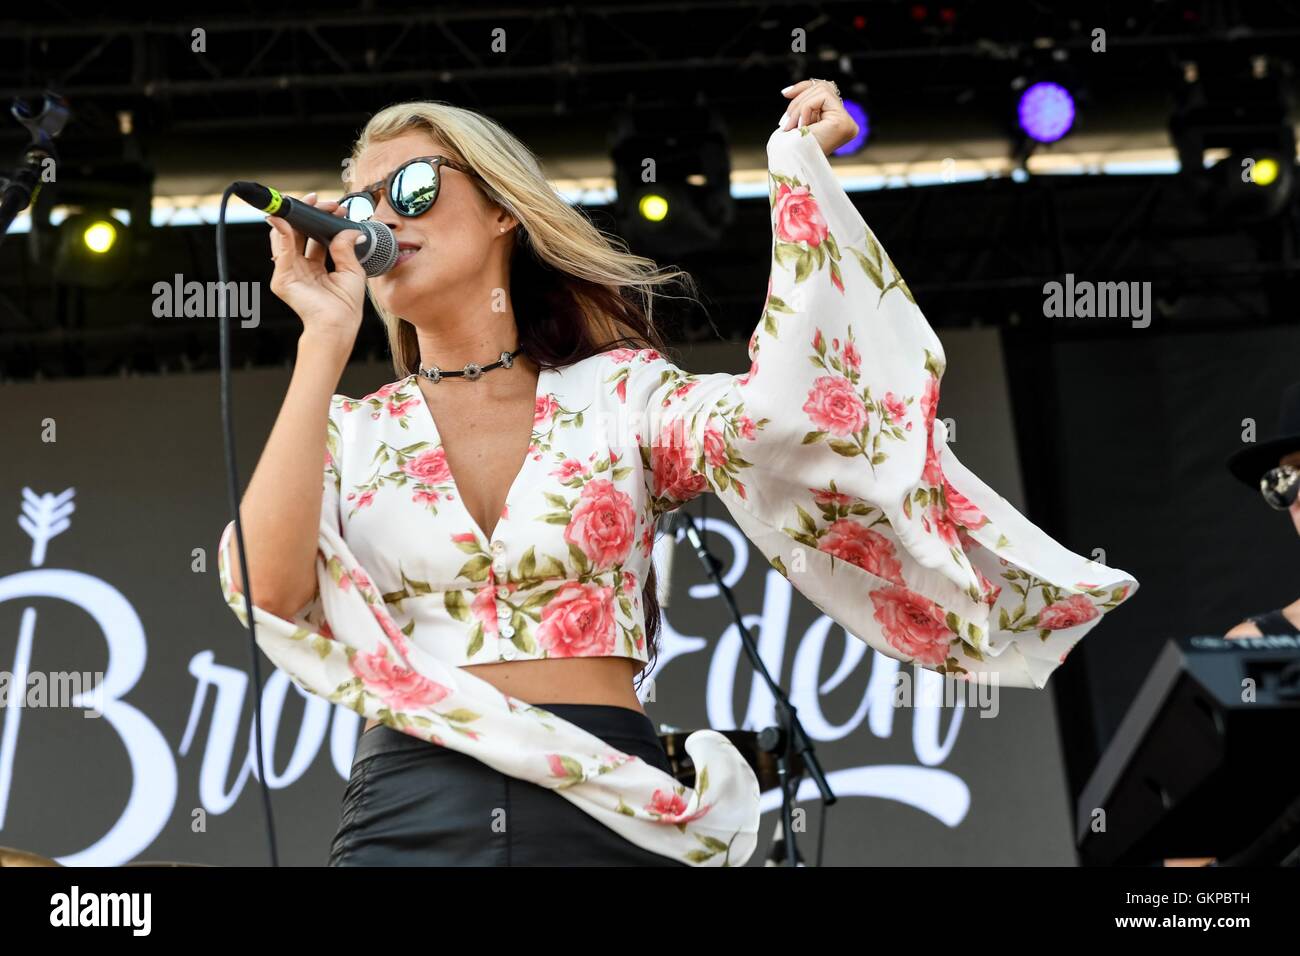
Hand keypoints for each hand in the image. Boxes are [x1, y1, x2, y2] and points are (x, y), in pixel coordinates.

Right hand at [266, 192, 367, 343]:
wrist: (339, 325)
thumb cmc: (346, 305)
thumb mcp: (352, 271)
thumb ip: (346, 248)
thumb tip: (350, 229)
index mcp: (316, 267)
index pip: (312, 237)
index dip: (319, 221)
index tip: (332, 207)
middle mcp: (300, 268)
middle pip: (298, 234)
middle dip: (307, 214)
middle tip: (320, 200)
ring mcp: (290, 272)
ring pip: (286, 238)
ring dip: (295, 218)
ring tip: (307, 203)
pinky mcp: (282, 279)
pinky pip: (281, 251)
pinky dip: (281, 233)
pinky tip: (285, 219)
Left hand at [779, 79, 858, 156]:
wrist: (793, 164)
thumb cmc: (793, 148)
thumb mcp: (796, 120)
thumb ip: (800, 104)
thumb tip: (787, 91)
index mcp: (837, 121)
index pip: (824, 90)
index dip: (804, 87)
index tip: (785, 93)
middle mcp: (846, 121)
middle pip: (822, 87)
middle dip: (799, 99)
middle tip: (785, 119)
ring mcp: (847, 122)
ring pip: (822, 89)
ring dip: (799, 106)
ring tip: (791, 125)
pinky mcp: (843, 122)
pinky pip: (822, 97)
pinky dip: (805, 108)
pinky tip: (801, 125)